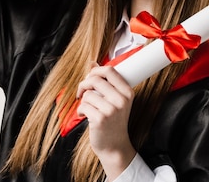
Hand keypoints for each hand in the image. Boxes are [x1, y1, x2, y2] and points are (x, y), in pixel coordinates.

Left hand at [76, 63, 135, 179]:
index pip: (110, 70)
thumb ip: (105, 82)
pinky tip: (86, 116)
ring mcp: (112, 109)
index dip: (96, 71)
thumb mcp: (115, 100)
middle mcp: (122, 100)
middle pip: (95, 79)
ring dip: (83, 101)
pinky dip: (81, 110)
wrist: (114, 146)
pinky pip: (83, 105)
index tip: (90, 77)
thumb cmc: (114, 121)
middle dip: (84, 84)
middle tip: (82, 92)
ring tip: (88, 108)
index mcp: (127, 92)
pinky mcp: (100, 119)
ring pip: (88, 93)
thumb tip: (92, 63)